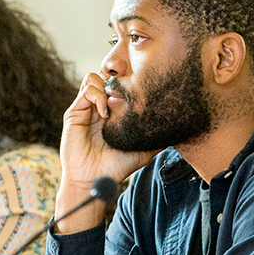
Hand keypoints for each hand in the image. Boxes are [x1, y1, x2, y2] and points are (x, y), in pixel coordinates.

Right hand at [55, 73, 156, 230]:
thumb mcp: (144, 150)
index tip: (141, 89)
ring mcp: (87, 108)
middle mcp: (100, 106)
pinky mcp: (75, 112)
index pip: (119, 83)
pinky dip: (98, 96)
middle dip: (117, 77)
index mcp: (114, 111)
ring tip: (115, 106)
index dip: (129, 81)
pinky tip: (105, 115)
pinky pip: (86, 91)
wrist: (95, 179)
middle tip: (128, 92)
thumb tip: (178, 130)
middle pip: (106, 75)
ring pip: (93, 77)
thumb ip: (157, 137)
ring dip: (106, 86)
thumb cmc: (117, 166)